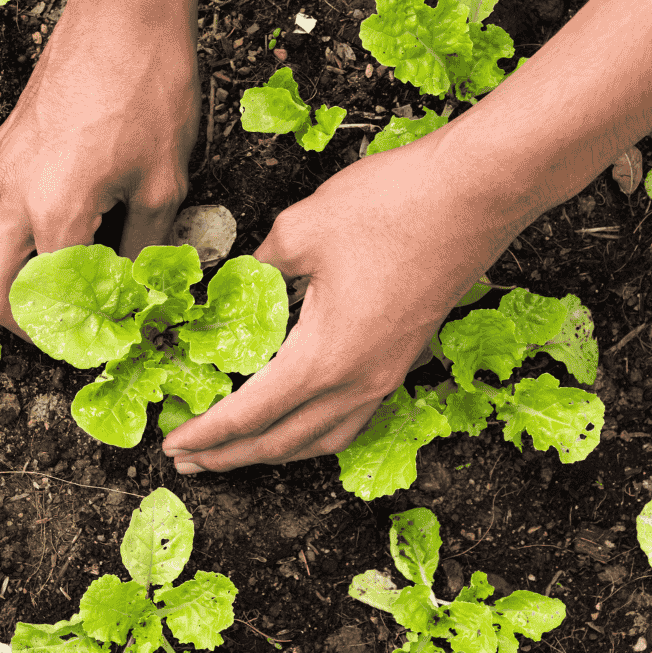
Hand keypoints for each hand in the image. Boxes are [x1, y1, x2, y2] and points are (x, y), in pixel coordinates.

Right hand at [0, 0, 199, 336]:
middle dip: (20, 324)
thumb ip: (147, 248)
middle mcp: (12, 198)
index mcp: (57, 215)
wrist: (122, 18)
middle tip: (57, 330)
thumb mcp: (165, 183)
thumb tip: (140, 289)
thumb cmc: (149, 91)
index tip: (103, 339)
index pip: (53, 301)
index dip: (79, 332)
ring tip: (17, 289)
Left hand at [162, 126, 526, 472]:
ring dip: (274, 452)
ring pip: (322, 439)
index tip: (173, 444)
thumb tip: (239, 280)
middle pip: (282, 441)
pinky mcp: (404, 359)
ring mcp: (387, 375)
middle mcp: (358, 381)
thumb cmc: (393, 205)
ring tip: (236, 453)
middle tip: (188, 460)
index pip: (249, 415)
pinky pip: (351, 419)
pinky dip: (314, 434)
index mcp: (324, 358)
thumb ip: (258, 266)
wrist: (478, 192)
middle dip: (230, 455)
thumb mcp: (300, 229)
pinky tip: (300, 423)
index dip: (206, 434)